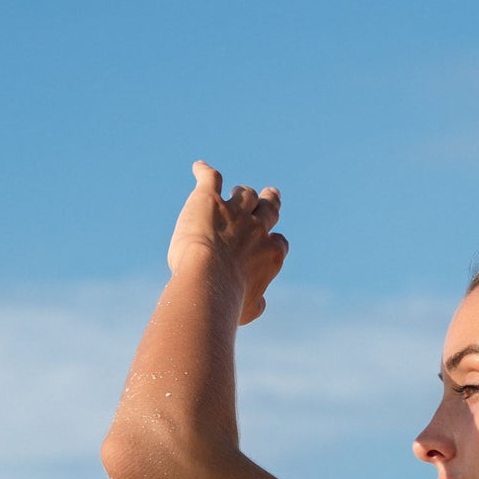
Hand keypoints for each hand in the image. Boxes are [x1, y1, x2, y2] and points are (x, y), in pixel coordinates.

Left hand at [167, 161, 288, 324]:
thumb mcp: (249, 310)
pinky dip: (204, 172)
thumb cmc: (228, 301)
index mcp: (270, 256)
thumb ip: (257, 302)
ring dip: (243, 192)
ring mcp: (234, 212)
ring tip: (239, 191)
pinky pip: (211, 178)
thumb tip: (261, 302)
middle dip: (271, 202)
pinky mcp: (209, 200)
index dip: (274, 241)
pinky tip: (199, 168)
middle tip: (272, 194)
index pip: (279, 242)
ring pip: (245, 193)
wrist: (208, 281)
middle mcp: (257, 230)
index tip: (270, 242)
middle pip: (269, 209)